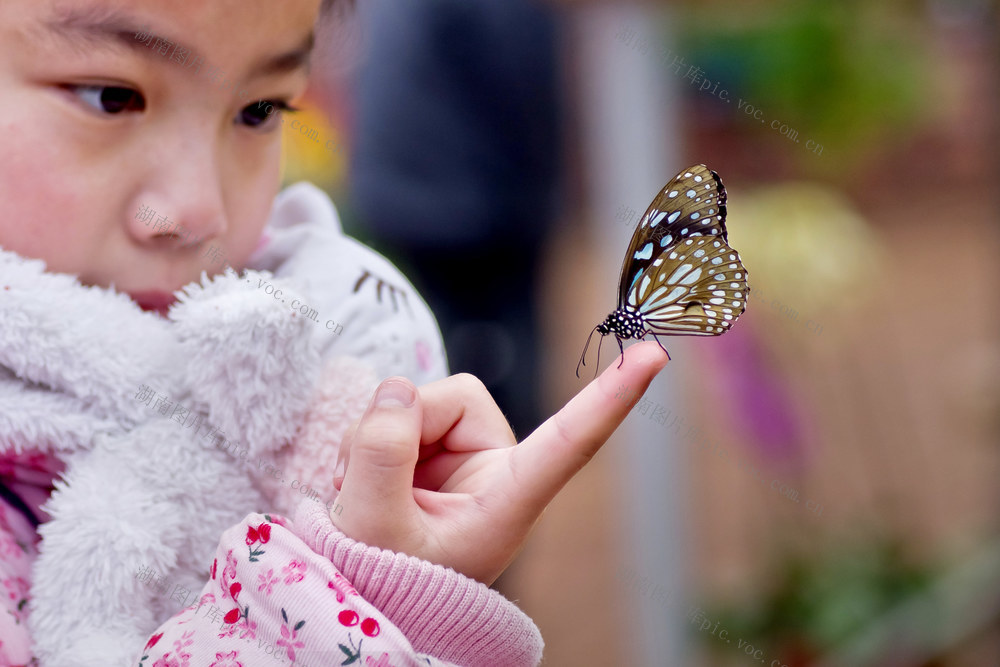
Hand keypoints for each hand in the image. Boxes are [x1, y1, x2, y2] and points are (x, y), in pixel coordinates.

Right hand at [330, 341, 667, 584]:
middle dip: (399, 428)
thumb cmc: (383, 576)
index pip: (570, 445)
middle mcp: (495, 470)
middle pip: (457, 398)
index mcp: (505, 503)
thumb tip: (399, 388)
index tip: (654, 356)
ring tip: (359, 489)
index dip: (611, 398)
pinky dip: (368, 437)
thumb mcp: (374, 525)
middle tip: (362, 485)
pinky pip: (399, 408)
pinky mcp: (434, 445)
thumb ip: (383, 453)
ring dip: (375, 437)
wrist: (356, 587)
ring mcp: (464, 455)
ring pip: (419, 399)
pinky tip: (356, 476)